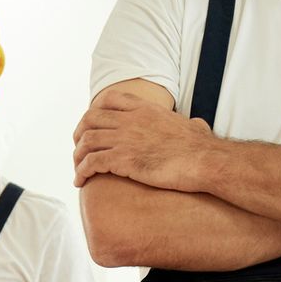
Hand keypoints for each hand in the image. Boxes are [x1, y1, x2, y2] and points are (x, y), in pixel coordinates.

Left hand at [72, 88, 218, 190]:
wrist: (204, 160)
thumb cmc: (202, 148)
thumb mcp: (193, 126)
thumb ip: (189, 123)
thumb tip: (198, 126)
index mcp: (145, 109)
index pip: (110, 99)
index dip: (95, 111)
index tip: (93, 125)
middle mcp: (130, 120)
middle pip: (90, 119)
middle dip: (79, 133)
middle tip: (80, 148)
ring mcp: (124, 138)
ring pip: (86, 141)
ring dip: (77, 156)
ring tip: (78, 169)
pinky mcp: (122, 160)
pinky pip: (90, 162)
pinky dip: (80, 172)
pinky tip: (80, 182)